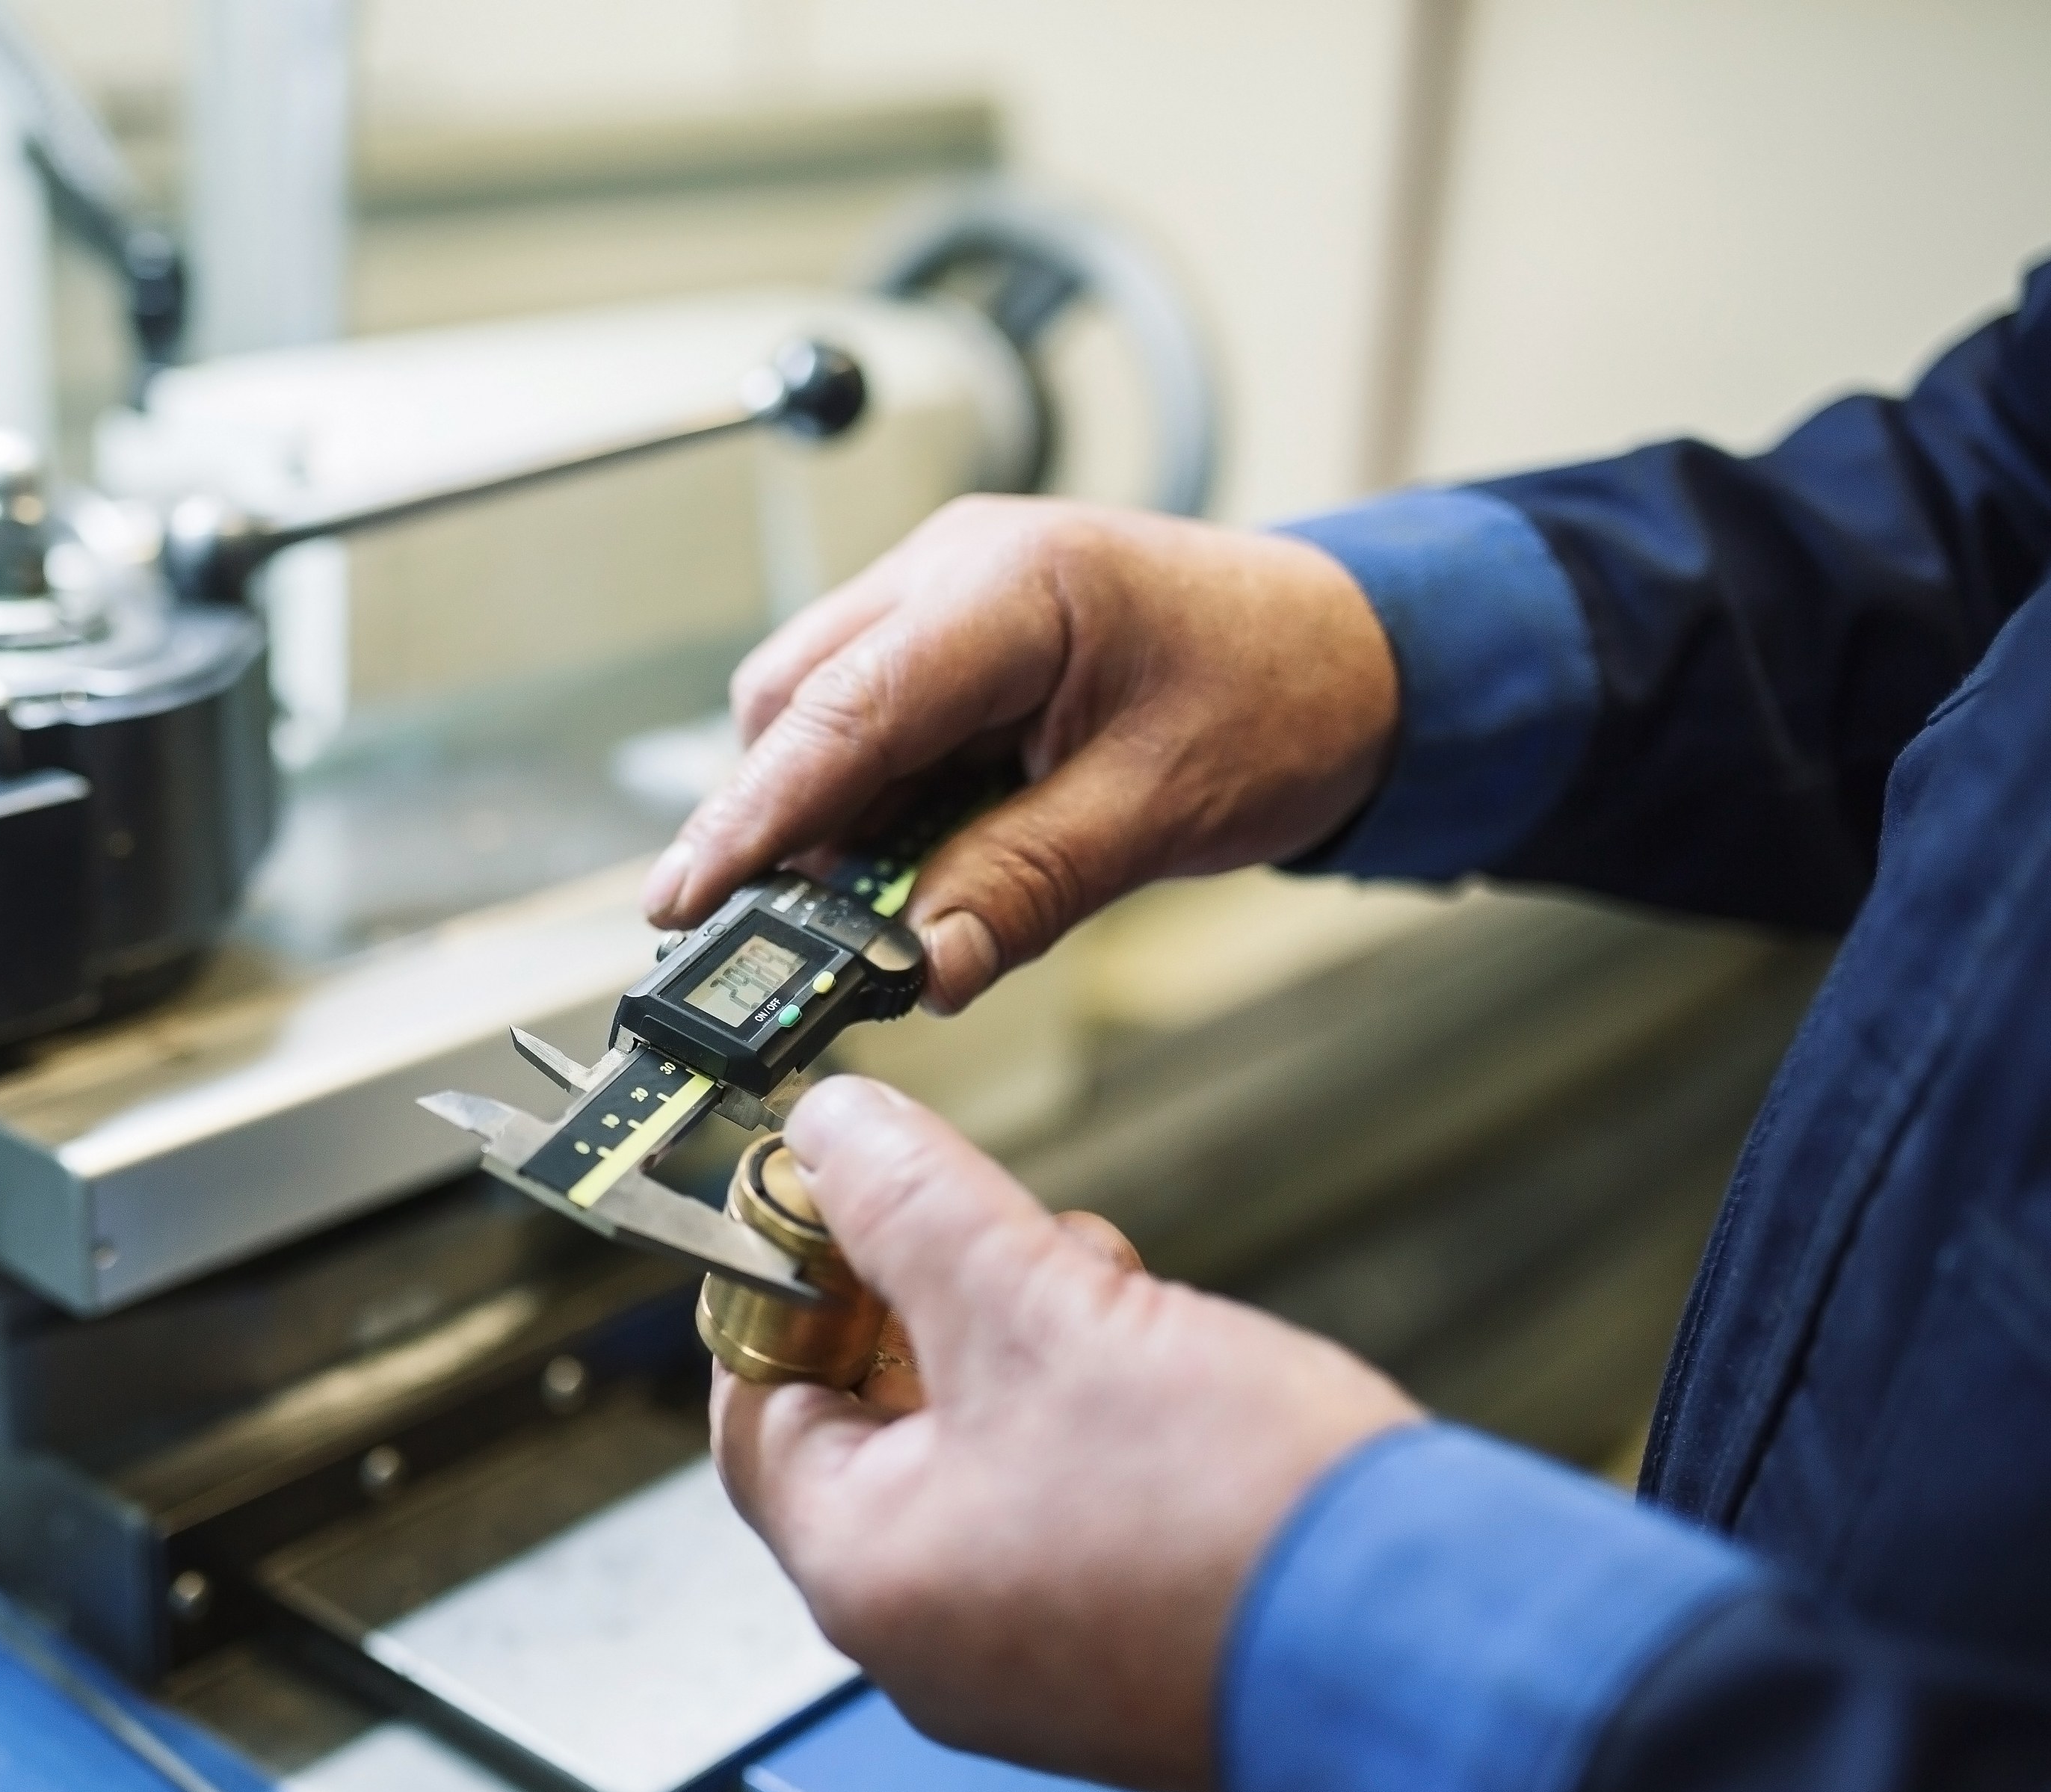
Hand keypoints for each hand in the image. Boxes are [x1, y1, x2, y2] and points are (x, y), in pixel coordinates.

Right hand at [644, 497, 1399, 1012]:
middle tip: (791, 942)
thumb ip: (1024, 885)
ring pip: (814, 711)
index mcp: (1009, 586)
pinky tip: (915, 859)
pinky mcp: (953, 634)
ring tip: (877, 907)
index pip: (838, 711)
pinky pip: (867, 718)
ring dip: (824, 817)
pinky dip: (869, 800)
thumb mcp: (1159, 811)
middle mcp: (954, 565)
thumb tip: (915, 967)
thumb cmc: (1285, 698)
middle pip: (794, 701)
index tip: (686, 901)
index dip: (751, 817)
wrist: (1364, 651)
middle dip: (777, 822)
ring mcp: (946, 590)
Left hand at [712, 1076, 1420, 1791]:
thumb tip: (829, 1131)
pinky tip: (1168, 1368)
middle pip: (872, 1417)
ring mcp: (1026, 1652)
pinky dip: (1096, 1418)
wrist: (1439, 1652)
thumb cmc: (1238, 1523)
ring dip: (1032, 1344)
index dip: (788, 1280)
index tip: (838, 1199)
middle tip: (1008, 1235)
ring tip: (1113, 1295)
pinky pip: (1061, 1503)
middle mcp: (926, 1635)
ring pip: (978, 1447)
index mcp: (866, 1571)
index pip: (756, 1402)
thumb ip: (914, 1204)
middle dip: (941, 1299)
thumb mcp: (1041, 1308)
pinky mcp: (1120, 1645)